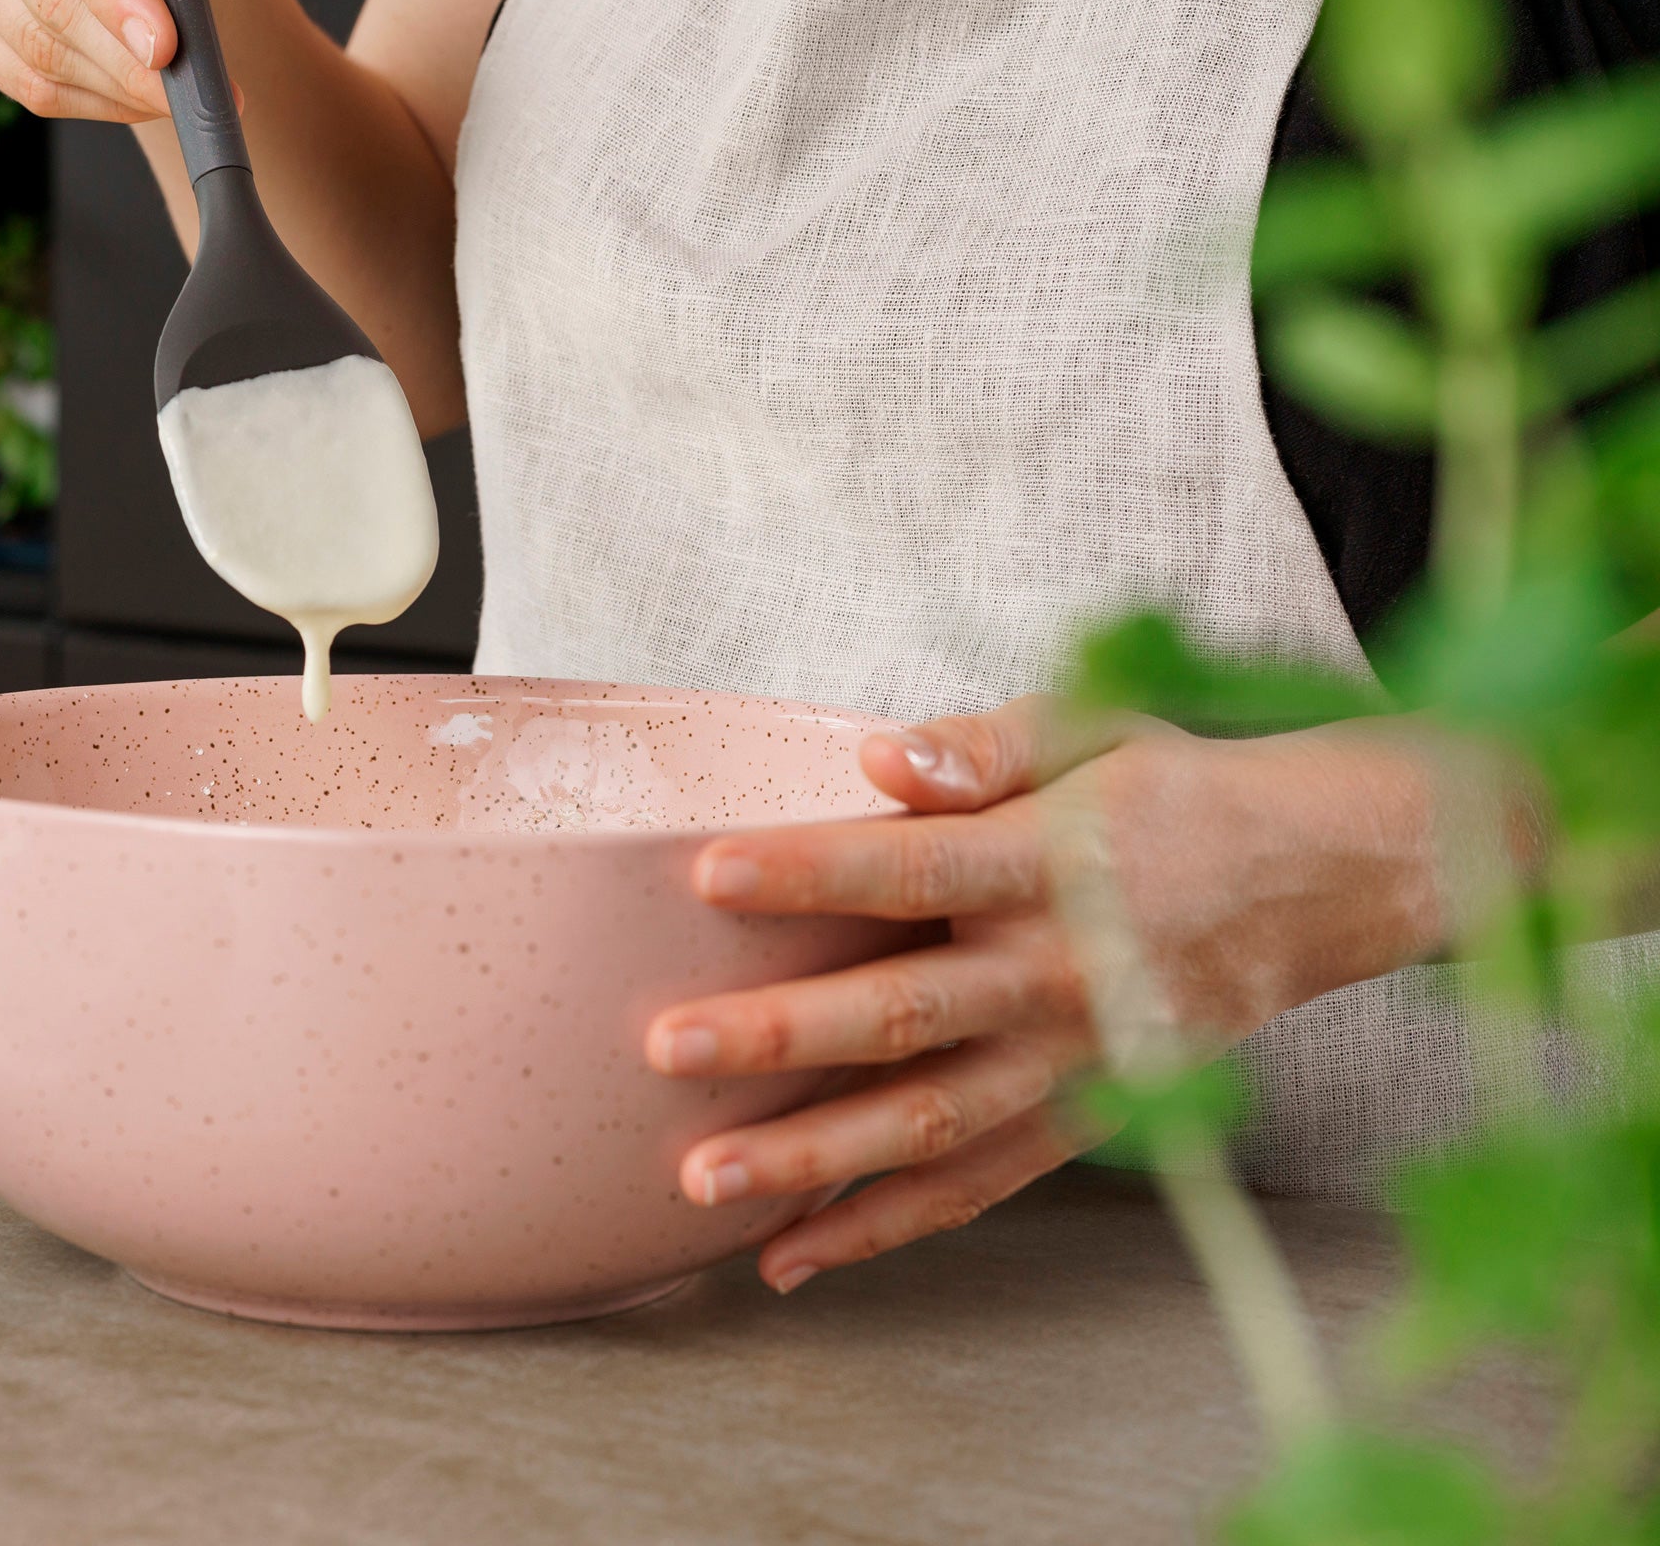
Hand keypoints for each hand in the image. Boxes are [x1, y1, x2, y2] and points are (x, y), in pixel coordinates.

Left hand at [644, 697, 1447, 1295]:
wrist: (1312, 882)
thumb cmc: (1171, 792)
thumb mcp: (1095, 728)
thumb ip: (986, 745)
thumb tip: (882, 758)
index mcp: (1048, 862)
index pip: (913, 867)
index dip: (812, 872)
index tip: (709, 874)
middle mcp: (1055, 973)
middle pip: (904, 1013)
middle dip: (780, 1035)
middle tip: (667, 1048)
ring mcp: (1070, 1062)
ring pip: (930, 1124)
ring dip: (813, 1157)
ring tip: (699, 1179)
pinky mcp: (1081, 1118)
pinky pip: (976, 1186)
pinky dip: (884, 1226)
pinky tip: (789, 1251)